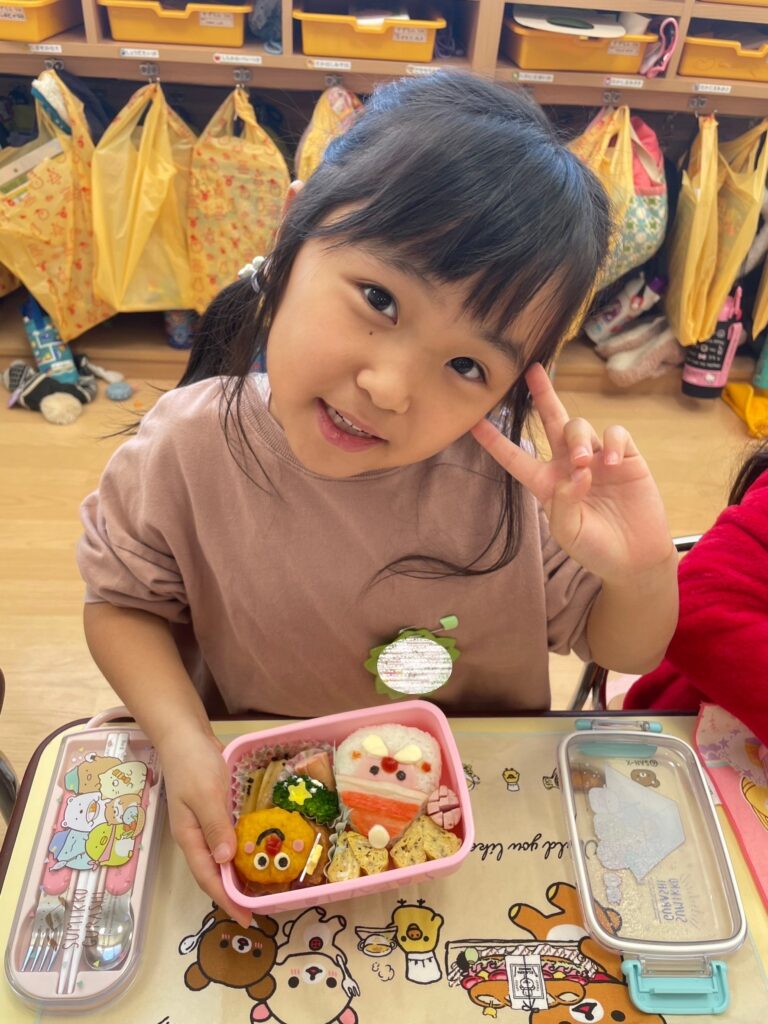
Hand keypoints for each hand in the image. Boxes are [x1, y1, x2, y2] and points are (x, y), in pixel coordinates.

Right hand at [159, 726, 250, 926]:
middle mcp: (195, 836)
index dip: (226, 900)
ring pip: (219, 858)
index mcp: (189, 837)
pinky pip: (226, 840)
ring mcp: (202, 824)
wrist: (184, 735)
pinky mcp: (212, 812)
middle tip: (258, 909)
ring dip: (236, 875)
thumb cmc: (192, 763)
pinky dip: (238, 852)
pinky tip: (253, 853)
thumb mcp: (205, 794)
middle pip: (212, 873)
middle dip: (232, 894)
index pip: (208, 877)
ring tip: (258, 889)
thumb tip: (226, 860)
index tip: (247, 918)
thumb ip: (215, 826)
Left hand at [471, 363, 672, 583]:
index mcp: (546, 483)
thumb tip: (575, 472)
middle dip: (542, 395)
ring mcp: (598, 458)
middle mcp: (568, 465)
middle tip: (532, 369)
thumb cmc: (595, 549)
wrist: (634, 559)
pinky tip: (613, 462)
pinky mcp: (627, 457)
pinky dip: (613, 442)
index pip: (515, 457)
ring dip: (578, 439)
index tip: (473, 422)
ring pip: (580, 427)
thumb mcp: (568, 534)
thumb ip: (563, 503)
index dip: (494, 441)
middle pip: (550, 422)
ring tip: (584, 463)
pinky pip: (616, 434)